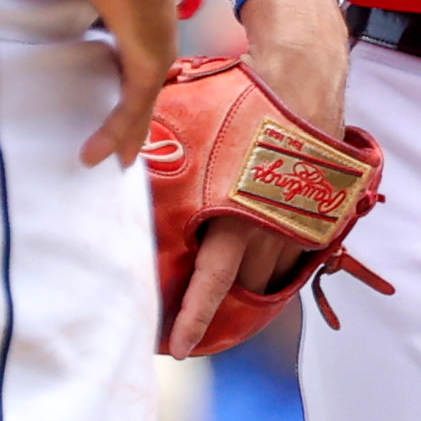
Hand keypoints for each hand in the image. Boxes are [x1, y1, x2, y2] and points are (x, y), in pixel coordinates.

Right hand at [0, 0, 178, 167]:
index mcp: (114, 1)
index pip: (110, 35)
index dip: (103, 53)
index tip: (87, 65)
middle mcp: (138, 27)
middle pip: (130, 73)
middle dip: (122, 102)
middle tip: (103, 131)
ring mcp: (150, 46)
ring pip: (136, 99)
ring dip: (123, 129)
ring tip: (103, 160)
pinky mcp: (150, 61)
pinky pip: (133, 107)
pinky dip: (119, 132)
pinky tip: (99, 159)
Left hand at [167, 0, 354, 355]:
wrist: (304, 71)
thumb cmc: (243, 99)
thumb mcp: (190, 128)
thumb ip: (151, 157)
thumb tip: (96, 161)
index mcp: (239, 212)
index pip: (214, 282)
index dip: (194, 318)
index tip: (179, 349)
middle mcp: (275, 223)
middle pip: (248, 285)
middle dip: (225, 306)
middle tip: (196, 323)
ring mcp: (305, 217)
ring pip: (276, 271)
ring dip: (253, 283)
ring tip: (227, 289)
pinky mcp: (324, 207)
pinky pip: (299, 249)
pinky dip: (279, 258)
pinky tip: (262, 256)